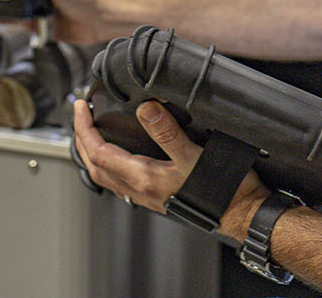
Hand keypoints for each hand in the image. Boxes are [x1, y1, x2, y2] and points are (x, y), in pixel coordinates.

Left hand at [72, 99, 268, 241]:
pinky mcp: (156, 197)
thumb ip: (167, 132)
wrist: (241, 213)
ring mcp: (147, 196)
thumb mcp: (193, 155)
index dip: (84, 128)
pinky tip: (120, 158)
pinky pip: (120, 182)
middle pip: (94, 165)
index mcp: (144, 177)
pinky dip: (110, 165)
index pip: (99, 152)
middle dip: (81, 140)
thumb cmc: (223, 191)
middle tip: (80, 117)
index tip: (80, 107)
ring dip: (92, 154)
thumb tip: (145, 109)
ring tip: (93, 134)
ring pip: (105, 175)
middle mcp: (140, 189)